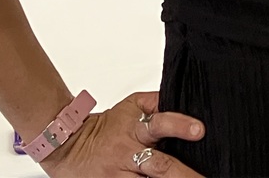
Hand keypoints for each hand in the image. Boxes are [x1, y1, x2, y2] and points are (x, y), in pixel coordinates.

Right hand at [42, 92, 205, 177]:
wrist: (68, 145)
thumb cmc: (105, 126)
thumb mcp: (131, 105)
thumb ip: (156, 102)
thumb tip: (181, 97)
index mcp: (136, 127)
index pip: (161, 122)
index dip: (180, 126)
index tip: (199, 130)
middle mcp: (130, 153)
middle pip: (161, 165)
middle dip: (184, 174)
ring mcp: (121, 175)